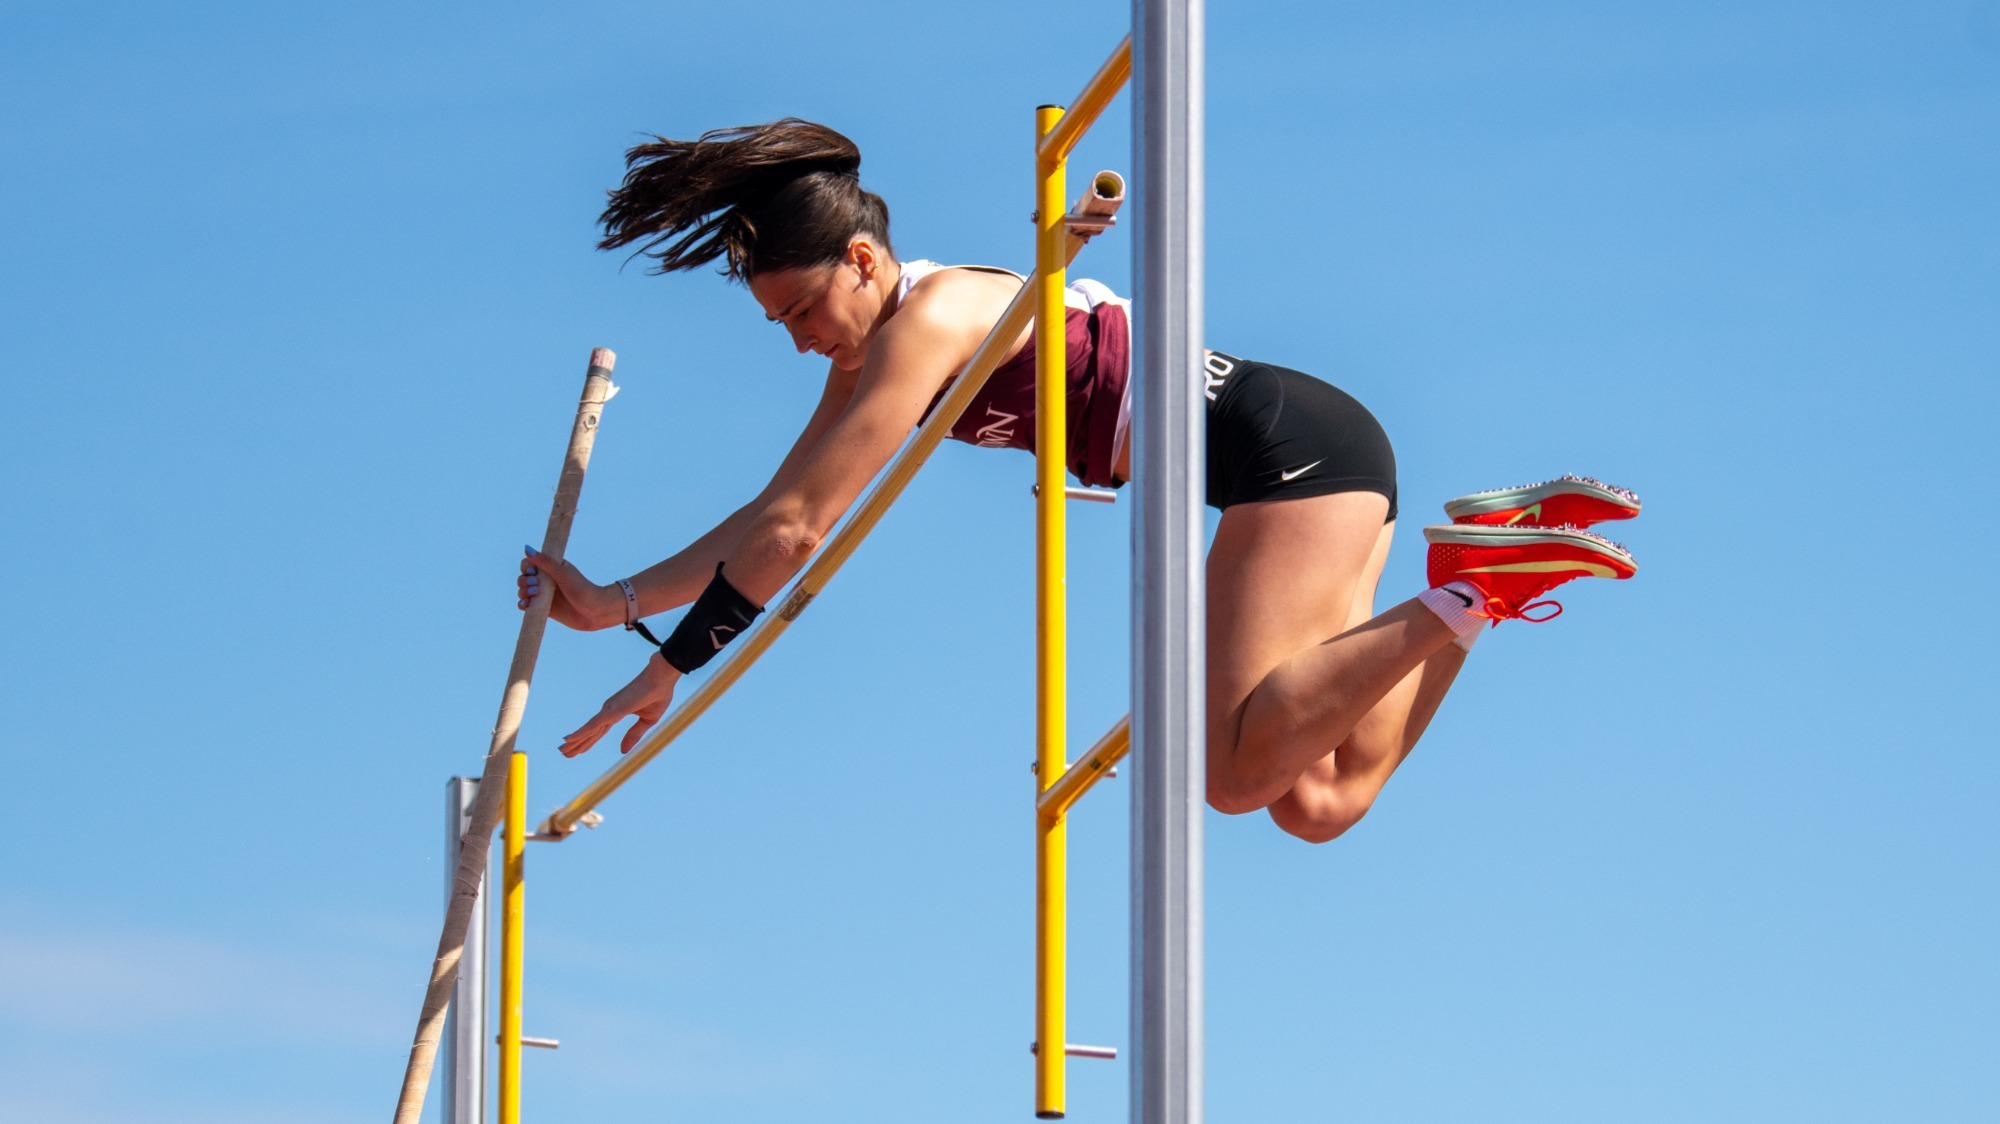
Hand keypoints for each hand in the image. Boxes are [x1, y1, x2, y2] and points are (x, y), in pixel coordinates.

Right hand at [518, 546, 623, 630]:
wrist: (594, 611)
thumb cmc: (581, 588)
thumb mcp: (562, 572)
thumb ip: (545, 561)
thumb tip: (526, 548)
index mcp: (550, 568)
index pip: (529, 564)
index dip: (526, 567)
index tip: (532, 572)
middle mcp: (545, 581)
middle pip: (523, 578)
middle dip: (524, 581)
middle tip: (535, 585)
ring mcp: (543, 595)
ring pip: (523, 591)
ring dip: (523, 592)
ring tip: (534, 594)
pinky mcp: (543, 608)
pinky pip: (527, 605)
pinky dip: (523, 605)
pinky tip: (525, 605)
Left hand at [558, 655, 680, 757]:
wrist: (661, 678)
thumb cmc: (657, 695)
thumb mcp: (647, 721)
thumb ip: (634, 735)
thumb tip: (622, 751)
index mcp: (617, 713)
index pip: (599, 731)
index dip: (588, 741)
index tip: (578, 750)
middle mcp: (609, 711)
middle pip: (590, 732)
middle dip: (577, 743)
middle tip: (564, 752)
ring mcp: (609, 710)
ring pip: (588, 730)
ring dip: (575, 741)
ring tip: (562, 750)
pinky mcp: (611, 710)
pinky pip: (593, 725)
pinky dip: (580, 733)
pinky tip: (569, 739)